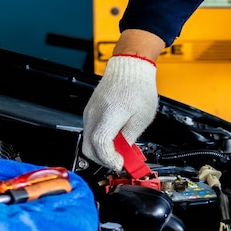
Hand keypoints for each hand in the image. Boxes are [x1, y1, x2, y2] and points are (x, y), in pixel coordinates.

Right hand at [82, 55, 157, 169]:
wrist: (130, 66)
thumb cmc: (138, 87)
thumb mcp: (142, 118)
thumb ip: (130, 138)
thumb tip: (124, 154)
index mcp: (109, 114)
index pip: (100, 145)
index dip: (110, 159)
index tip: (120, 163)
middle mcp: (94, 114)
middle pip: (89, 147)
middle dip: (103, 159)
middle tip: (119, 161)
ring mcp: (89, 112)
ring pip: (88, 141)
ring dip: (101, 150)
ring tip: (119, 149)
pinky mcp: (89, 110)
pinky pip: (90, 131)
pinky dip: (99, 140)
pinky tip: (114, 138)